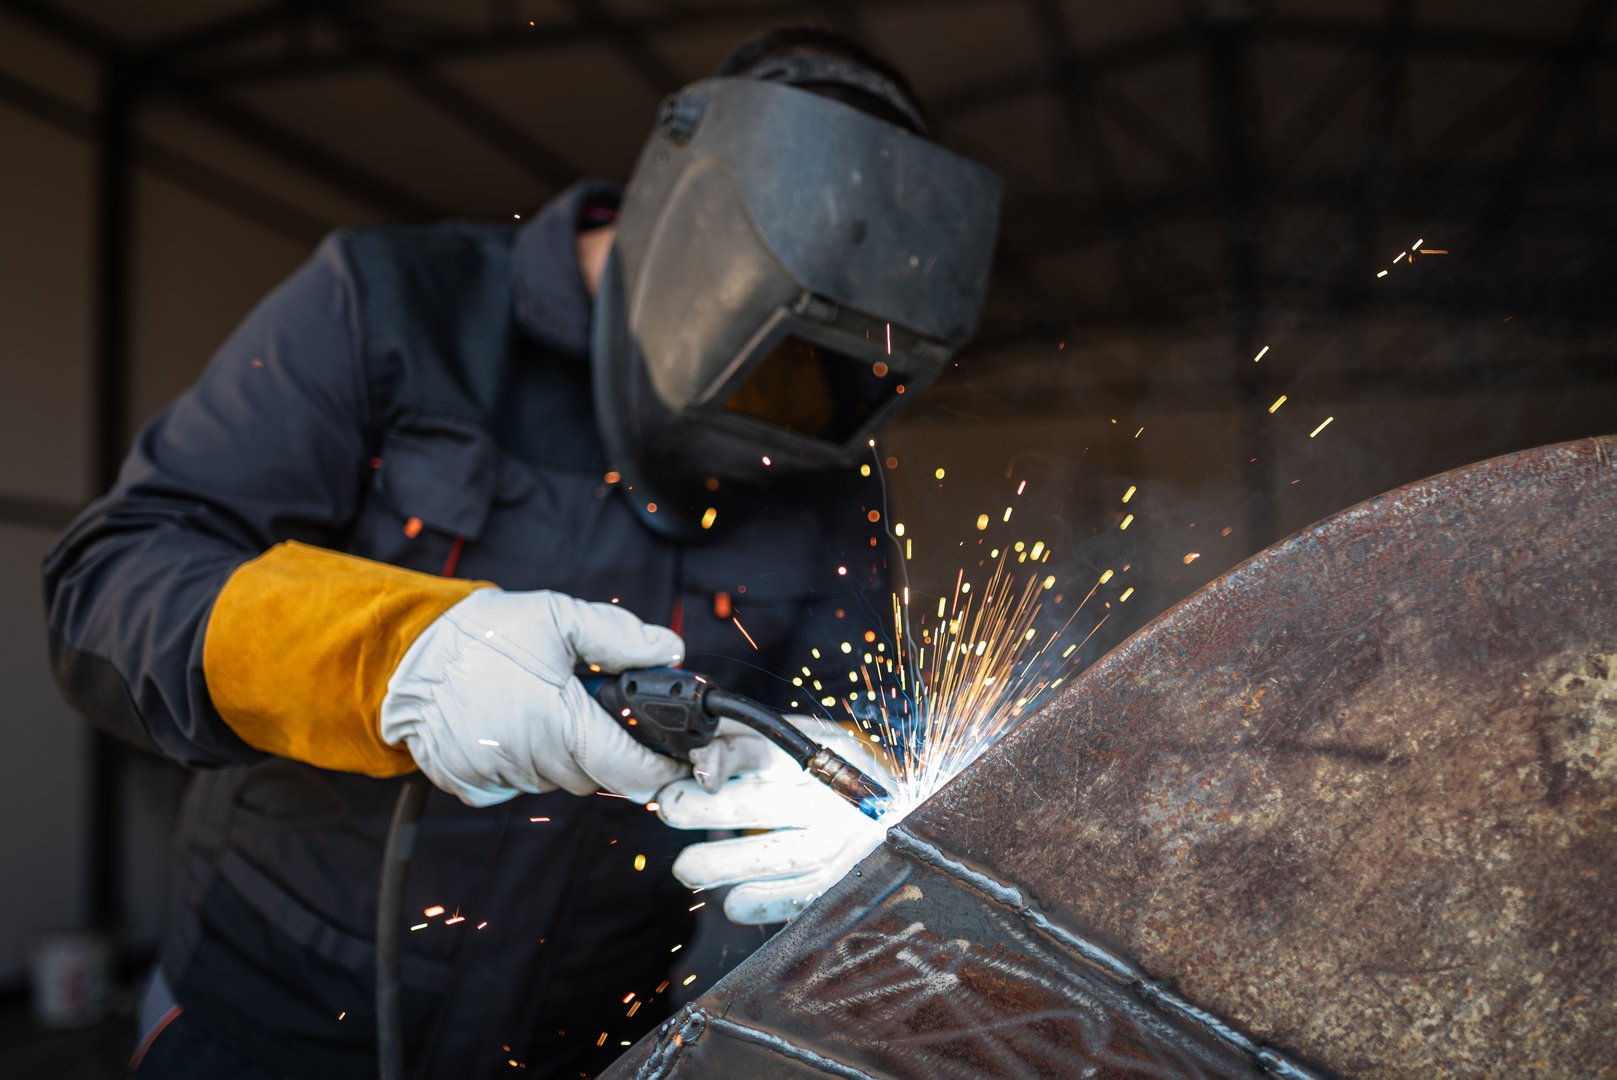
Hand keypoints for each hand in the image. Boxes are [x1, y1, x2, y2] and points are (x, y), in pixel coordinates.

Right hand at [379, 589, 687, 805]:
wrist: (406, 657)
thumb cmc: (484, 636)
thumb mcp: (559, 618)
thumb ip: (620, 638)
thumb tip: (669, 651)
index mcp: (562, 726)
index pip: (633, 771)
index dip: (659, 767)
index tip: (672, 757)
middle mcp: (532, 761)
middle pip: (596, 774)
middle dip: (604, 745)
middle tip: (587, 704)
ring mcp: (500, 778)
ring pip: (558, 778)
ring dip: (563, 751)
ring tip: (540, 704)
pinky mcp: (473, 786)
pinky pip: (519, 782)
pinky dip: (525, 759)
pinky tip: (510, 722)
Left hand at [657, 718, 891, 924]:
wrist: (907, 817)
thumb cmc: (836, 776)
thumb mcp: (804, 743)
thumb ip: (747, 742)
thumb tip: (691, 751)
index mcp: (817, 754)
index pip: (759, 750)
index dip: (719, 760)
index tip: (690, 771)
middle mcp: (830, 798)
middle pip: (759, 802)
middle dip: (706, 808)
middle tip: (669, 809)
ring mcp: (839, 844)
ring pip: (775, 856)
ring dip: (724, 863)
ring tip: (687, 868)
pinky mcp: (841, 883)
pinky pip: (797, 898)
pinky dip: (763, 903)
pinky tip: (733, 903)